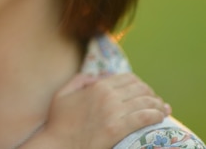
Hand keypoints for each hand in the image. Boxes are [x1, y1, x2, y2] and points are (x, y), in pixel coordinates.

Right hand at [31, 73, 169, 148]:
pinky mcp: (117, 129)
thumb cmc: (58, 121)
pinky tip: (160, 117)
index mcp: (97, 86)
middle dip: (151, 94)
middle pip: (141, 89)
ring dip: (158, 105)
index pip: (129, 78)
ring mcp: (113, 113)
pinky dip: (156, 116)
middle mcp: (108, 96)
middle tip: (155, 102)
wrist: (57, 144)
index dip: (140, 84)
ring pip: (146, 102)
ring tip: (162, 110)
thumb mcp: (63, 93)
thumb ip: (80, 80)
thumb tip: (98, 77)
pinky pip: (144, 118)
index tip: (144, 92)